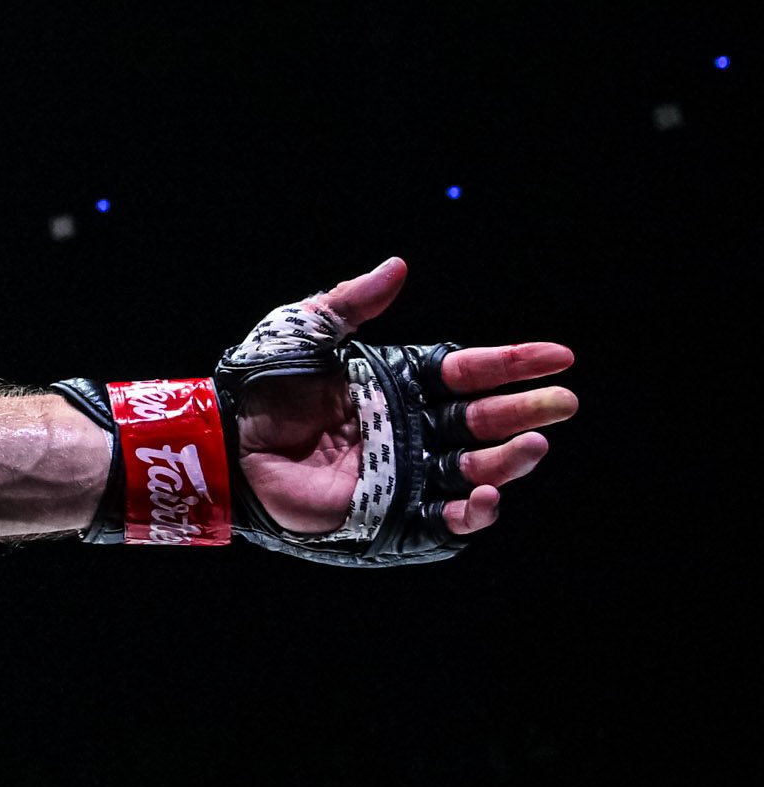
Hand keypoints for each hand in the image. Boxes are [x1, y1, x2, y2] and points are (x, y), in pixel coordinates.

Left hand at [233, 258, 576, 536]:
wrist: (225, 437)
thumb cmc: (261, 383)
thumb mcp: (306, 330)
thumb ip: (352, 302)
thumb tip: (398, 266)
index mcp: (397, 384)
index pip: (469, 374)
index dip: (513, 365)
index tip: (559, 357)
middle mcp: (408, 428)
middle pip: (482, 422)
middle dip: (524, 413)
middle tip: (562, 404)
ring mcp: (401, 472)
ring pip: (473, 469)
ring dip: (508, 461)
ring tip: (532, 447)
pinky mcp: (386, 513)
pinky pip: (441, 521)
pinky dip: (470, 513)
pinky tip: (485, 497)